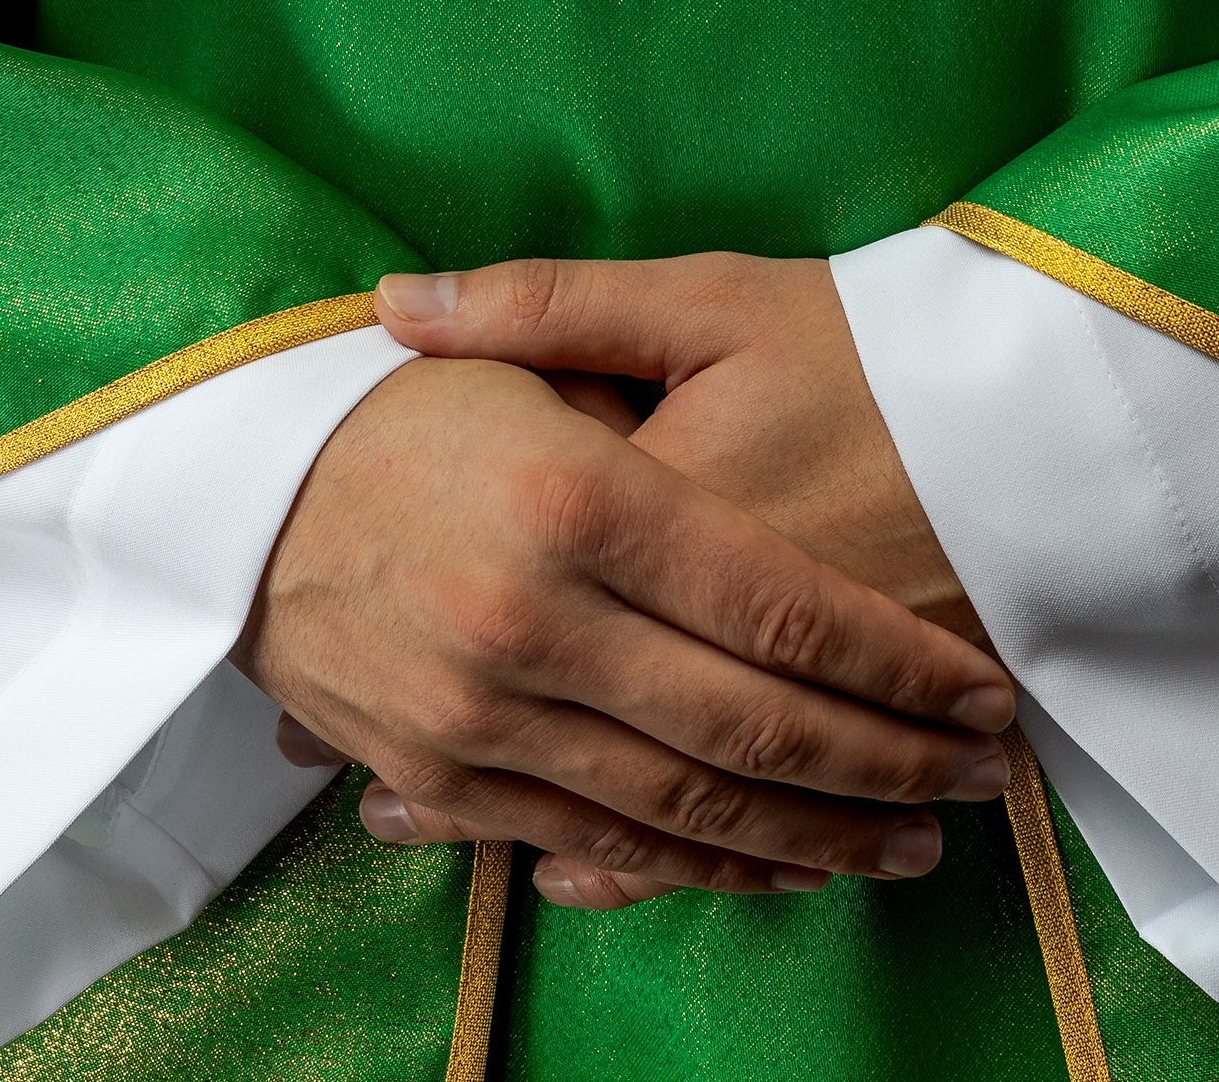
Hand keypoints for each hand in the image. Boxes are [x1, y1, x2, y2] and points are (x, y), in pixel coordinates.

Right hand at [236, 351, 1011, 908]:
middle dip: (889, 765)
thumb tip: (795, 436)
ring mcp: (483, 713)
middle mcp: (534, 619)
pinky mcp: (446, 774)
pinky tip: (782, 865)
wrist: (238, 489)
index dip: (895, 666)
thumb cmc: (415, 400)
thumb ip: (667, 406)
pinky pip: (602, 842)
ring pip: (689, 808)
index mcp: (578, 500)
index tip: (978, 689)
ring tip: (913, 839)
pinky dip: (704, 866)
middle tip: (980, 777)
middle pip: (752, 727)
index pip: (778, 612)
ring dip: (819, 836)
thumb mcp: (539, 353)